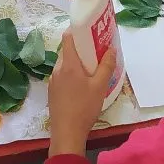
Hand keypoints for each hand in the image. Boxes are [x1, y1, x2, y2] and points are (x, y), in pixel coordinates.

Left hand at [48, 34, 116, 156]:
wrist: (66, 133)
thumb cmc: (84, 107)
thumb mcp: (100, 86)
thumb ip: (106, 66)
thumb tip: (111, 49)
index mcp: (68, 64)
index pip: (67, 38)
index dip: (76, 30)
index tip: (88, 30)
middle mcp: (57, 69)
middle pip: (66, 51)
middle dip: (80, 49)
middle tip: (95, 51)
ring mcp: (52, 81)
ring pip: (64, 65)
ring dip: (75, 63)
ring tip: (91, 68)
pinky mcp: (52, 92)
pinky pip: (61, 76)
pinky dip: (70, 74)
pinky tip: (81, 85)